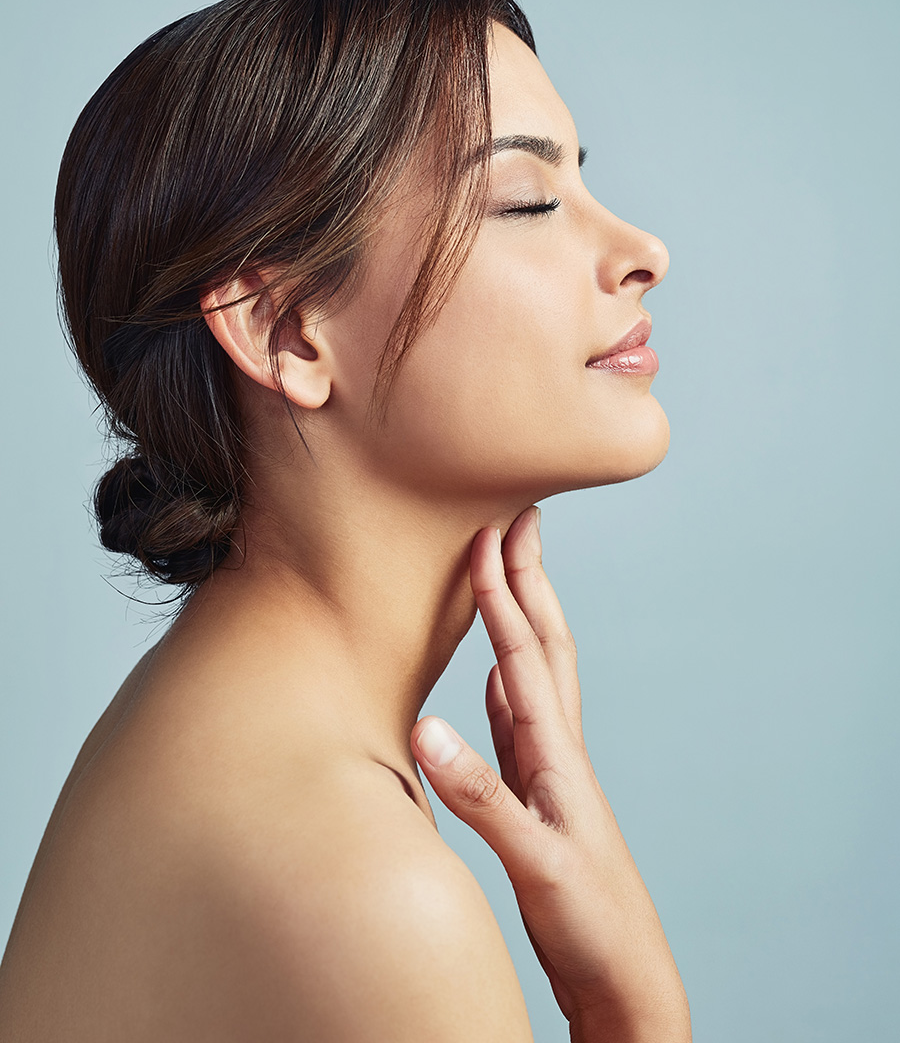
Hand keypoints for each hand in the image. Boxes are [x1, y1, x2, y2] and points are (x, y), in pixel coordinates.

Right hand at [411, 507, 690, 1041]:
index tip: (488, 533)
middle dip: (529, 578)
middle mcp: (557, 749)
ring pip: (533, 672)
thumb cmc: (590, 922)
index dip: (503, 593)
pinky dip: (506, 681)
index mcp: (556, 755)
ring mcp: (549, 770)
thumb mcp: (535, 860)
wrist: (626, 976)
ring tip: (508, 576)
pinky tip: (497, 673)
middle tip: (520, 518)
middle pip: (543, 644)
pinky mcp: (536, 794)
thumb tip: (429, 728)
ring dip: (521, 617)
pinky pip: (518, 718)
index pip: (524, 655)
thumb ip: (484, 796)